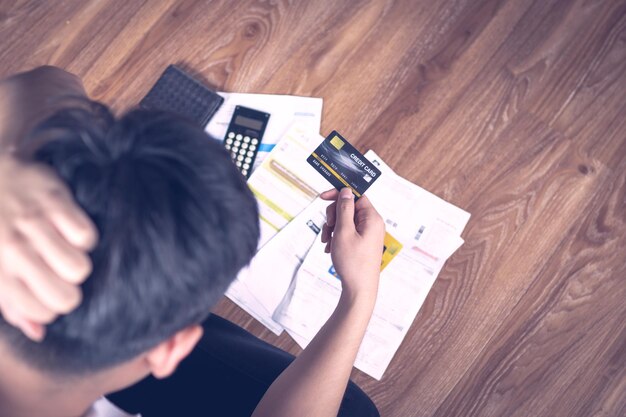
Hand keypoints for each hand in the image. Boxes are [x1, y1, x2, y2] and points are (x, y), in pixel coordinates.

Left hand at [0, 155, 96, 340]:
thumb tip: (39, 331)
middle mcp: (12, 250)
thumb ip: (10, 304)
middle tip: (61, 274)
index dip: (52, 307)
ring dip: (78, 262)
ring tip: (65, 250)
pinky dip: (84, 235)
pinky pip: (86, 235)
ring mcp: (33, 224)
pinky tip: (69, 229)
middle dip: (70, 290)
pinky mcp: (54, 200)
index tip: (48, 291)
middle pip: (66, 296)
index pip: (41, 312)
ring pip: (79, 268)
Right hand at [320, 188, 384, 303]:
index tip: (323, 197)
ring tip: (327, 242)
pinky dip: (337, 237)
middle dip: (334, 215)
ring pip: (345, 220)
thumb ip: (344, 209)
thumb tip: (346, 191)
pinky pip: (347, 232)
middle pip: (349, 207)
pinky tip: (331, 248)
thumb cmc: (353, 262)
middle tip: (328, 228)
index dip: (339, 194)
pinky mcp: (363, 243)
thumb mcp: (344, 232)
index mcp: (371, 218)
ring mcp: (368, 234)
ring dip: (333, 228)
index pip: (355, 195)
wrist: (359, 289)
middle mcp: (372, 224)